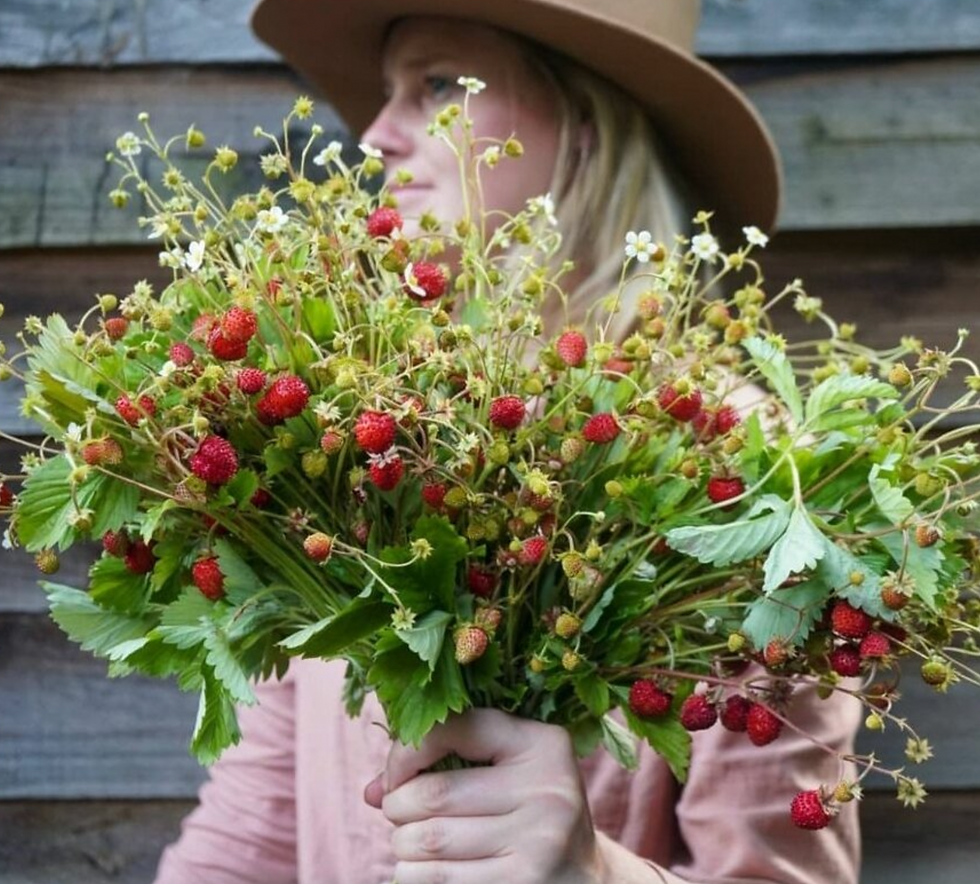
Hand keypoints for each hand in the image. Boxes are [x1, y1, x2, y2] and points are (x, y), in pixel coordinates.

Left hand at [364, 708, 602, 883]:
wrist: (583, 878)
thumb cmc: (527, 812)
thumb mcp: (505, 772)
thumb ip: (445, 764)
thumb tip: (371, 791)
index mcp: (542, 743)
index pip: (455, 728)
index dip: (407, 751)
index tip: (395, 774)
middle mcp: (546, 787)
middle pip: (434, 793)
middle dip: (397, 806)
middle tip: (396, 812)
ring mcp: (539, 840)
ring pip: (430, 840)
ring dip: (401, 844)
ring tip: (406, 842)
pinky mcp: (523, 882)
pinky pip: (440, 878)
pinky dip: (412, 875)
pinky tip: (418, 869)